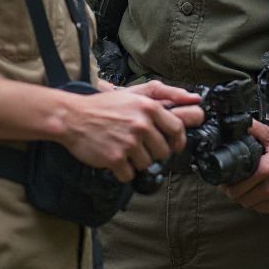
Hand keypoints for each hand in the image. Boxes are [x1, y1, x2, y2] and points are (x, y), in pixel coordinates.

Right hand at [58, 85, 201, 182]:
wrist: (73, 117)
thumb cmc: (105, 106)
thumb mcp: (135, 93)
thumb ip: (166, 94)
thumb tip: (195, 99)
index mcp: (149, 107)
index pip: (177, 129)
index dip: (178, 141)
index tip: (173, 146)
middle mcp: (141, 124)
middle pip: (163, 151)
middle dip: (153, 152)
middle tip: (138, 145)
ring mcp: (129, 142)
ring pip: (147, 164)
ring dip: (136, 161)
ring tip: (123, 148)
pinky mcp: (116, 158)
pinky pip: (130, 175)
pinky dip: (122, 171)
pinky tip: (114, 158)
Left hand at [220, 120, 268, 220]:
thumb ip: (255, 129)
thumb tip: (237, 122)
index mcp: (267, 170)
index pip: (237, 187)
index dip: (228, 185)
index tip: (227, 181)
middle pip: (242, 199)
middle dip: (237, 192)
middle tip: (238, 184)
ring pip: (253, 207)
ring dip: (250, 199)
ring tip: (253, 187)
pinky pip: (268, 212)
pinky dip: (265, 205)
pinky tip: (268, 194)